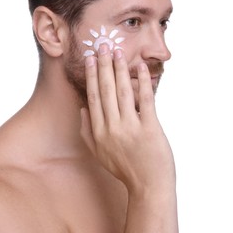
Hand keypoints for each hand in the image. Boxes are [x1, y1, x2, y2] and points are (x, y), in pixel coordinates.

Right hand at [80, 43, 175, 194]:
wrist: (148, 186)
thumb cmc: (125, 169)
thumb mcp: (100, 154)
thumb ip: (87, 132)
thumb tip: (82, 109)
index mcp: (99, 133)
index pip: (93, 98)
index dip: (92, 77)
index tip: (90, 60)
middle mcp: (112, 128)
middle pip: (106, 91)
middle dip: (103, 66)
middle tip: (102, 46)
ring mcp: (130, 128)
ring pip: (122, 92)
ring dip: (119, 69)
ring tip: (117, 52)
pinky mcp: (149, 129)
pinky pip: (146, 100)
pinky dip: (143, 82)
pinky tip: (140, 67)